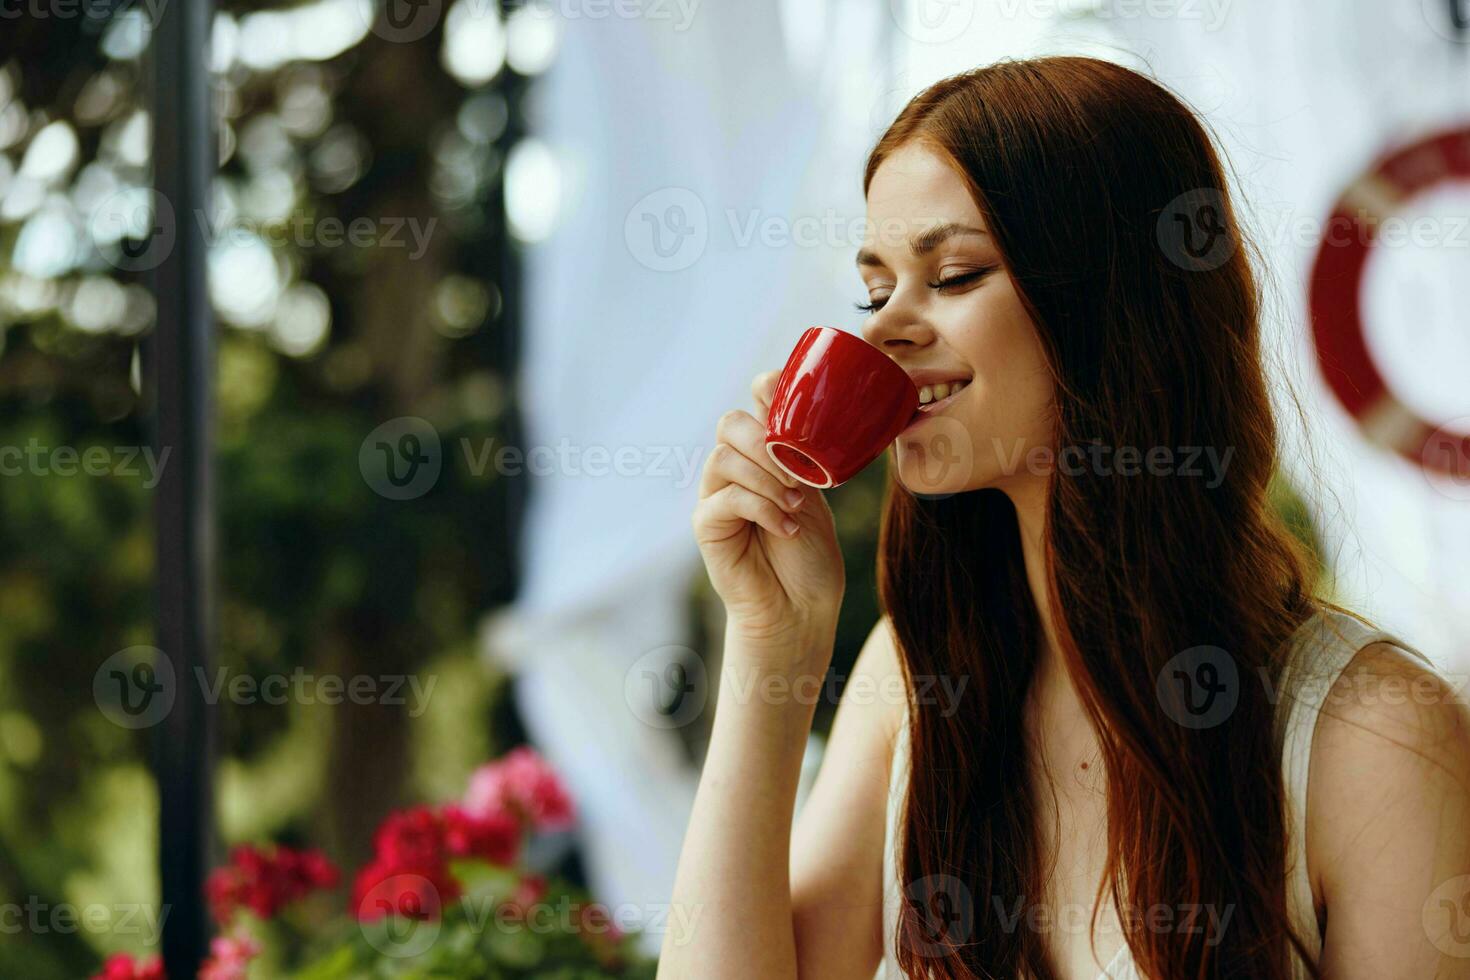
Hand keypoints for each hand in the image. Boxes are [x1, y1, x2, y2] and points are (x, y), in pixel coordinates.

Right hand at [692, 371, 844, 649]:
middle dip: (766, 441)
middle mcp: (733, 470)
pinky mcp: (706, 525)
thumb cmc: (810, 556)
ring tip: (795, 505)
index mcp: (761, 457)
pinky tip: (786, 527)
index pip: (752, 404)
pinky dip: (762, 508)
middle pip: (730, 423)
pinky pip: (725, 498)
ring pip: (724, 457)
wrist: (800, 610)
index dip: (769, 393)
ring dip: (766, 478)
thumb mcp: (815, 495)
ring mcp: (715, 496)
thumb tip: (807, 414)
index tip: (801, 410)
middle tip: (797, 474)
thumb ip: (803, 455)